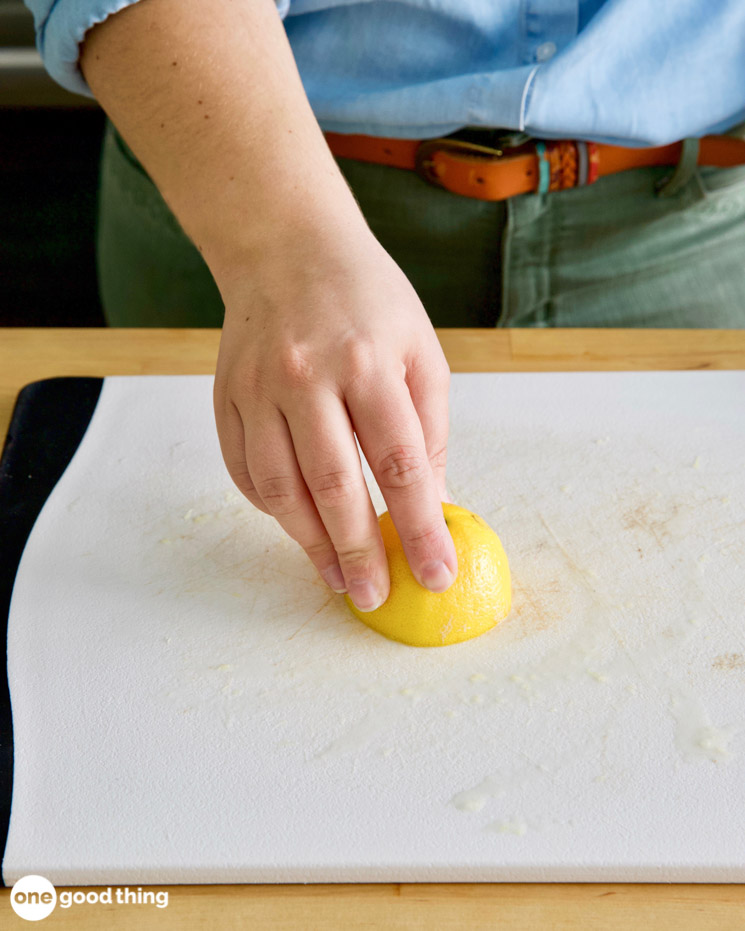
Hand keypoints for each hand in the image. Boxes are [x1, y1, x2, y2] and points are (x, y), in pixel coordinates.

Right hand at [213, 222, 457, 611]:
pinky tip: (299, 527)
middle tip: (375, 596)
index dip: (420, 529)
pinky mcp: (225, 397)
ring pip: (280, 488)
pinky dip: (272, 508)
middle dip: (359, 552)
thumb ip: (428, 429)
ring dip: (310, 544)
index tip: (436, 575)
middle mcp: (306, 377)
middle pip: (334, 486)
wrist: (285, 247)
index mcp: (367, 362)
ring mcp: (256, 389)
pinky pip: (243, 471)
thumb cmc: (367, 300)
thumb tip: (433, 505)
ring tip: (338, 579)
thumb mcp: (419, 350)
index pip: (400, 466)